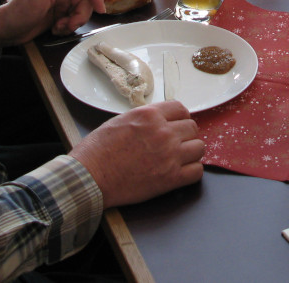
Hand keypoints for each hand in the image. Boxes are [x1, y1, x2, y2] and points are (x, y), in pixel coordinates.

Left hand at [0, 0, 103, 44]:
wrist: (5, 31)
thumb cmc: (17, 12)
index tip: (100, 10)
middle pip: (86, 2)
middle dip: (81, 16)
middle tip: (69, 24)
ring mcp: (60, 6)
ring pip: (80, 14)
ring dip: (73, 24)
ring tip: (58, 28)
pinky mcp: (58, 17)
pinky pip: (72, 22)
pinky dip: (67, 29)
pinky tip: (55, 30)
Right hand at [71, 100, 204, 208]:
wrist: (89, 178)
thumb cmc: (97, 150)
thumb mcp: (120, 121)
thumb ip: (144, 119)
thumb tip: (157, 120)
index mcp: (150, 115)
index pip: (181, 109)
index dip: (180, 118)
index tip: (176, 125)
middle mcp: (163, 132)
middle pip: (192, 128)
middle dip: (185, 135)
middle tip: (175, 144)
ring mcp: (169, 155)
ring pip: (199, 148)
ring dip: (191, 153)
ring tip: (179, 158)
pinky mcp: (170, 179)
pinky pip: (197, 172)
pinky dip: (191, 172)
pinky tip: (181, 173)